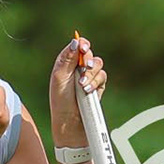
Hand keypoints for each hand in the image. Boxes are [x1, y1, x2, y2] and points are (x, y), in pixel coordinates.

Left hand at [48, 33, 107, 147]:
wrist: (70, 122)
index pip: (76, 46)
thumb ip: (68, 59)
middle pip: (88, 53)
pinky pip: (102, 76)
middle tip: (84, 66)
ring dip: (91, 73)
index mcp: (65, 63)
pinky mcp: (98, 86)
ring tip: (82, 85)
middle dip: (87, 59)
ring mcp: (88, 77)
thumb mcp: (60, 77)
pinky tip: (87, 90)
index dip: (81, 44)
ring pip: (98, 64)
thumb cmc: (61, 100)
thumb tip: (75, 41)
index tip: (82, 48)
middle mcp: (77, 68)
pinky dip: (96, 82)